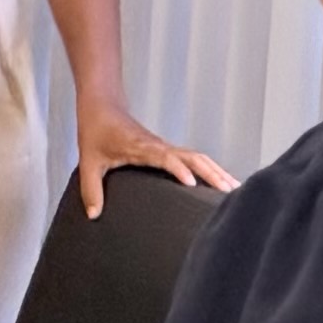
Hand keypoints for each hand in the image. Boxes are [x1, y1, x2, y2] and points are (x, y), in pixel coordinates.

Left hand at [71, 98, 236, 212]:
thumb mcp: (88, 162)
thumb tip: (93, 215)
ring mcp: (164, 146)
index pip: (166, 157)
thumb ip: (91, 190)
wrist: (102, 106)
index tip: (192, 183)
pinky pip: (192, 158)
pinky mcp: (165, 149)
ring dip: (215, 170)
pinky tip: (219, 179)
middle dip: (212, 172)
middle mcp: (158, 146)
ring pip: (197, 157)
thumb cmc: (95, 131)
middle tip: (228, 191)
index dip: (179, 169)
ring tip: (233, 187)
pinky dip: (208, 168)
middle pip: (192, 157)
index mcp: (141, 147)